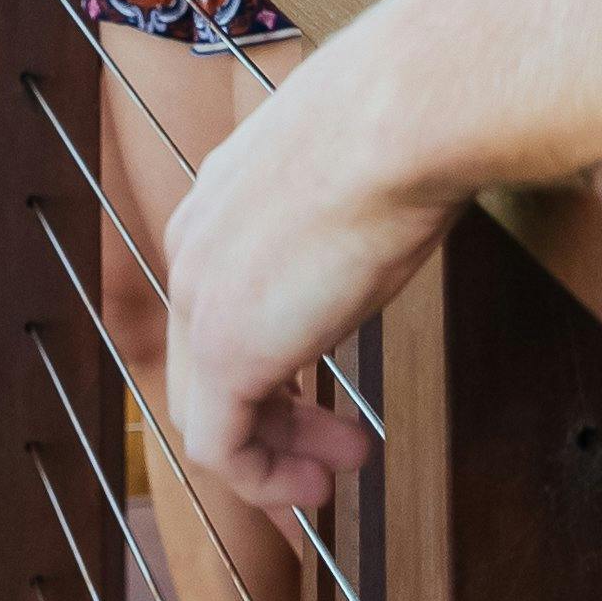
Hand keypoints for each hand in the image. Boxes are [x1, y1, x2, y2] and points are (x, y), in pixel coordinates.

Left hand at [164, 34, 450, 514]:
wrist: (403, 114)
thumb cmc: (406, 120)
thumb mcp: (364, 160)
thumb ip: (352, 200)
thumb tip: (397, 205)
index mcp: (221, 198)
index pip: (222, 300)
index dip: (269, 353)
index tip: (319, 386)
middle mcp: (195, 247)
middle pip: (207, 360)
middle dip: (273, 411)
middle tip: (334, 441)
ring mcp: (203, 299)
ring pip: (209, 408)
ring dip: (273, 451)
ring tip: (329, 476)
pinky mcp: (228, 350)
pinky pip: (220, 446)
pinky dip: (263, 477)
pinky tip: (312, 485)